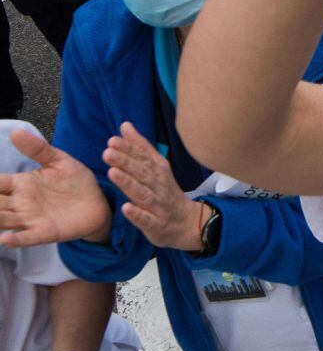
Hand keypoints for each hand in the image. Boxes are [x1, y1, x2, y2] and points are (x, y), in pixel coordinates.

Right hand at [0, 131, 109, 247]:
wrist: (99, 202)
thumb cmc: (76, 181)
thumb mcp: (59, 161)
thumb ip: (38, 149)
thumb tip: (16, 131)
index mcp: (21, 184)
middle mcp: (20, 203)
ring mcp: (31, 219)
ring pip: (3, 220)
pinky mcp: (45, 232)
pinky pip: (26, 237)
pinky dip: (15, 239)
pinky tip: (4, 239)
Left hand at [102, 123, 205, 251]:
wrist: (187, 222)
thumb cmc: (166, 192)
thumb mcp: (157, 167)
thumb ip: (140, 147)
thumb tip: (125, 125)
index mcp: (158, 171)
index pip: (143, 157)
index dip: (128, 149)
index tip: (112, 141)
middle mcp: (159, 186)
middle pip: (142, 173)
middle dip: (126, 162)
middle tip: (108, 152)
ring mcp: (158, 205)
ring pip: (143, 193)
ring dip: (129, 183)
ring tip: (112, 173)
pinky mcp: (156, 224)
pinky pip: (146, 219)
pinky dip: (137, 214)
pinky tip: (126, 208)